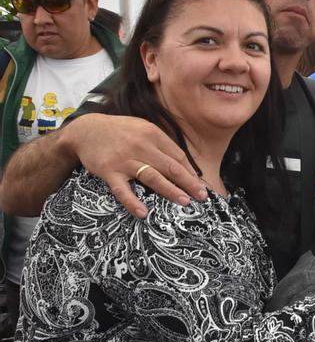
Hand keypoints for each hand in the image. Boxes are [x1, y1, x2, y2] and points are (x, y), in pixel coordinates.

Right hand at [61, 114, 206, 216]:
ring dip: (170, 190)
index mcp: (153, 134)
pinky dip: (132, 201)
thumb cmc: (120, 131)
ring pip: (152, 177)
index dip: (191, 172)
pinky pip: (122, 189)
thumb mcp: (143, 129)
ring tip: (185, 202)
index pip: (178, 156)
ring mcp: (124, 160)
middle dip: (189, 183)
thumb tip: (184, 163)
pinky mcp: (108, 171)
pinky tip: (143, 213)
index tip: (201, 185)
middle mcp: (141, 146)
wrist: (85, 129)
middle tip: (202, 196)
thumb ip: (161, 143)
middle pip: (170, 167)